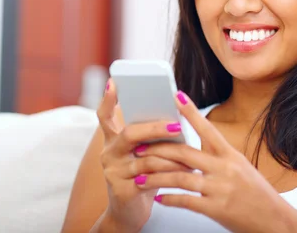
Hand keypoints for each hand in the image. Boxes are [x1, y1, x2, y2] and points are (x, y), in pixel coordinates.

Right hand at [96, 79, 192, 232]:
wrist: (129, 214)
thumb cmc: (143, 176)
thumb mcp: (144, 154)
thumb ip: (152, 138)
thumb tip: (178, 118)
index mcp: (112, 139)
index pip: (104, 116)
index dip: (107, 99)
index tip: (114, 82)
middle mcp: (108, 153)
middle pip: (129, 133)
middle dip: (155, 128)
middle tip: (176, 125)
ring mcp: (112, 172)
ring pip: (145, 158)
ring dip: (171, 157)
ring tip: (191, 156)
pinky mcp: (121, 191)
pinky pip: (149, 179)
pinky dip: (169, 175)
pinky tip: (184, 174)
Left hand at [133, 91, 296, 232]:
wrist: (274, 221)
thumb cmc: (256, 193)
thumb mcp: (240, 167)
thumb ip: (218, 156)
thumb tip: (193, 147)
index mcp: (231, 154)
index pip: (208, 128)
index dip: (191, 112)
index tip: (176, 95)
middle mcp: (225, 168)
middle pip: (185, 153)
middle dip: (159, 149)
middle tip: (139, 146)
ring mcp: (221, 188)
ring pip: (180, 178)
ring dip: (157, 177)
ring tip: (140, 177)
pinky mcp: (217, 209)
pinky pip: (187, 201)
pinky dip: (170, 199)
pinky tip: (159, 198)